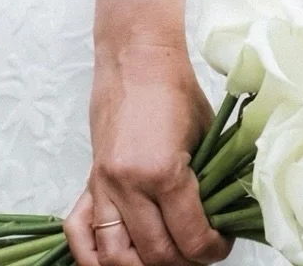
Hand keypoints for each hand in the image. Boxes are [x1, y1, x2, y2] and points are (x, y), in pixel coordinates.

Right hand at [64, 41, 230, 265]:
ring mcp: (105, 185)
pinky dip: (92, 257)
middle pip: (156, 255)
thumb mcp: (206, 135)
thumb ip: (210, 183)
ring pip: (116, 256)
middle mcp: (129, 184)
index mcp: (163, 171)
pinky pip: (79, 234)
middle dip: (184, 261)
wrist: (137, 57)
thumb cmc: (175, 88)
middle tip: (199, 249)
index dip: (213, 250)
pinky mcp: (90, 180)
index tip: (220, 244)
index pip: (190, 238)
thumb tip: (223, 220)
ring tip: (165, 254)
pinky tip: (115, 260)